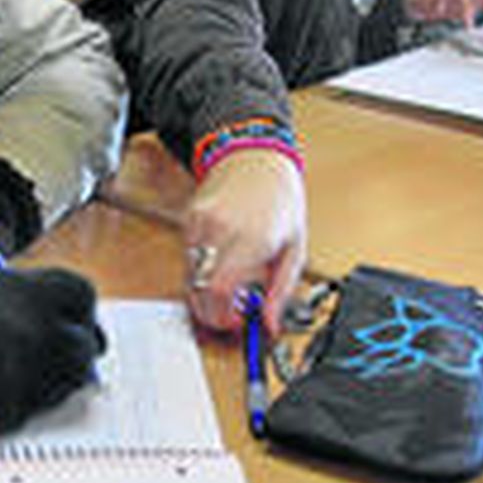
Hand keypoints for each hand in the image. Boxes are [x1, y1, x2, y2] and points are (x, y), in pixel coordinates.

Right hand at [0, 269, 105, 436]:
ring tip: (6, 371)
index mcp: (26, 292)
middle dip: (74, 355)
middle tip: (59, 361)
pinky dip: (16, 405)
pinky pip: (30, 411)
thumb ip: (29, 303)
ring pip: (63, 385)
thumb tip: (72, 330)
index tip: (74, 323)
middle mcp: (33, 331)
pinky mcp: (7, 411)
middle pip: (84, 346)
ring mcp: (23, 374)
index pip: (82, 296)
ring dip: (48, 382)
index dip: (80, 312)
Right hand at [183, 149, 305, 335]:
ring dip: (205, 290)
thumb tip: (271, 323)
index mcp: (251, 240)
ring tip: (231, 285)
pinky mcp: (189, 220)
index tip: (235, 322)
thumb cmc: (281, 199)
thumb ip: (282, 290)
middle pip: (198, 289)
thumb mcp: (295, 248)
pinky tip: (221, 264)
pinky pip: (188, 258)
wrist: (256, 159)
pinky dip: (201, 270)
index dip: (221, 316)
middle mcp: (220, 231)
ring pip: (189, 276)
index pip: (218, 291)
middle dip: (211, 310)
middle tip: (231, 313)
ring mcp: (200, 224)